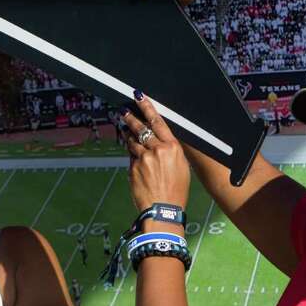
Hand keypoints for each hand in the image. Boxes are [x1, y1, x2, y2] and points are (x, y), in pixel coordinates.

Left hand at [120, 92, 190, 211]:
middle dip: (131, 117)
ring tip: (127, 132)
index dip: (147, 107)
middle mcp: (157, 150)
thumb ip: (169, 151)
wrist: (163, 209)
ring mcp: (143, 158)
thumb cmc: (176, 190)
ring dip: (129, 136)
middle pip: (141, 128)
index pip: (157, 121)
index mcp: (172, 147)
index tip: (139, 97)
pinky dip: (132, 155)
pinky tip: (135, 158)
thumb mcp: (181, 166)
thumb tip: (158, 141)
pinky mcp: (133, 167)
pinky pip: (131, 156)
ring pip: (133, 141)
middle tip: (124, 111)